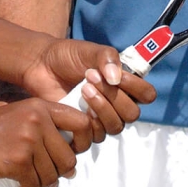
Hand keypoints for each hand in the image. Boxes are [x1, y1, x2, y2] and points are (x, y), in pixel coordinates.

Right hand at [0, 97, 94, 186]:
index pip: (81, 121)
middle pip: (69, 156)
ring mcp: (29, 138)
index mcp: (40, 106)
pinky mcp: (18, 159)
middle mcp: (38, 119)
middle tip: (46, 176)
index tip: (72, 153)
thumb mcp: (14, 114)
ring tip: (28, 182)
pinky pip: (35, 185)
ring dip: (42, 185)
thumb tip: (65, 155)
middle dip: (59, 172)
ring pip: (52, 174)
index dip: (83, 141)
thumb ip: (39, 126)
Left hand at [22, 38, 155, 141]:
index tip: (119, 75)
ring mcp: (101, 118)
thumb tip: (116, 78)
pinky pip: (96, 135)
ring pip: (115, 126)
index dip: (137, 87)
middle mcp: (116, 104)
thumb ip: (108, 58)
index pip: (146, 94)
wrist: (41, 65)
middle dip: (114, 96)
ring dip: (102, 107)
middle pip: (132, 113)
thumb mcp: (90, 50)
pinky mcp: (84, 130)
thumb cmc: (68, 56)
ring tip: (84, 88)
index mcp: (124, 84)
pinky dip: (89, 119)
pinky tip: (77, 102)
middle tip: (92, 76)